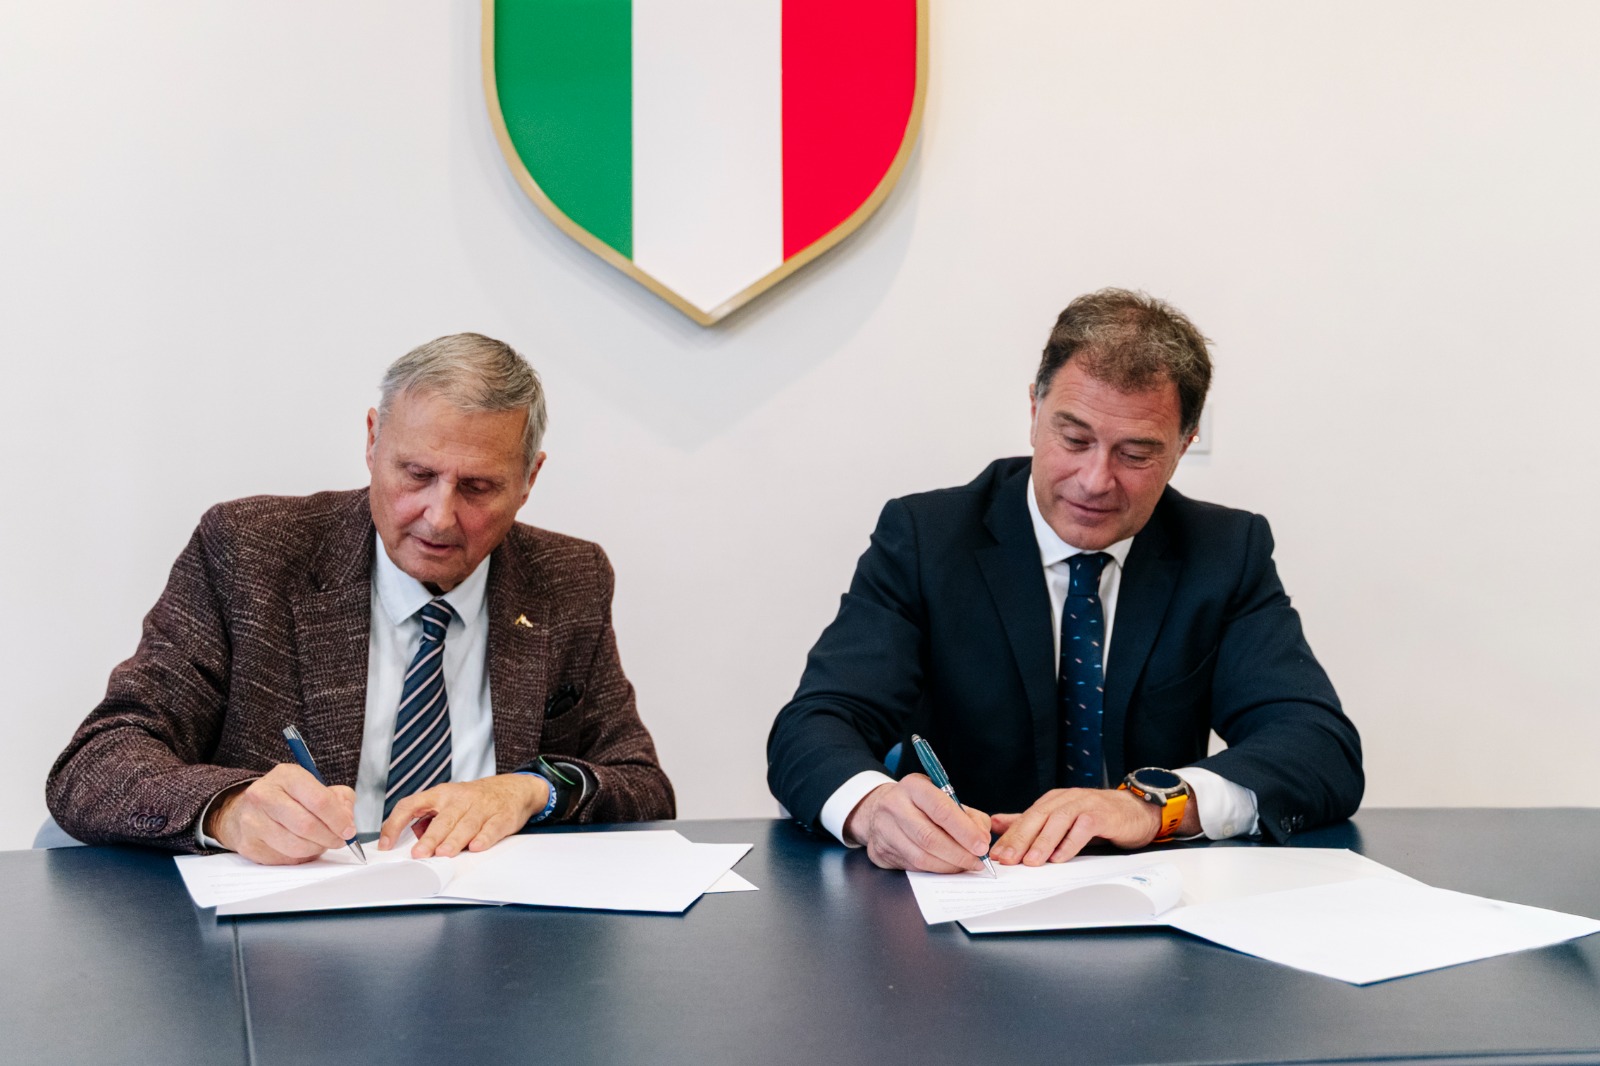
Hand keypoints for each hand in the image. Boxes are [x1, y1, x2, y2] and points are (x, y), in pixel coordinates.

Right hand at [206, 764, 356, 865]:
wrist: (248, 809)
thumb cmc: (289, 797)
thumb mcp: (317, 786)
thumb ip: (340, 799)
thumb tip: (347, 821)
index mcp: (286, 776)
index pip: (319, 800)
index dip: (338, 819)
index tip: (349, 831)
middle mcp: (264, 796)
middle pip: (307, 826)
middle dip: (329, 837)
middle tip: (339, 840)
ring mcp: (253, 821)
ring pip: (296, 846)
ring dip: (316, 848)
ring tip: (321, 842)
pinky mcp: (249, 844)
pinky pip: (284, 858)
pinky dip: (301, 857)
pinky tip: (302, 846)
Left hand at [378, 774, 548, 857]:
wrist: (513, 789)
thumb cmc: (474, 800)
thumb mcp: (448, 801)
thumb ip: (430, 819)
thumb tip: (412, 841)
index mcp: (440, 794)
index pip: (411, 805)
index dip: (395, 824)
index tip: (386, 844)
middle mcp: (460, 798)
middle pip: (443, 819)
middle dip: (430, 838)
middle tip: (419, 854)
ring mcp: (482, 807)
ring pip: (466, 824)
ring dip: (454, 839)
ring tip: (444, 853)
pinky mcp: (501, 816)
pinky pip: (492, 827)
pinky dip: (484, 837)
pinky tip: (476, 846)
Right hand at [842, 775, 991, 873]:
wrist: (878, 809)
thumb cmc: (918, 803)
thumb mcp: (943, 796)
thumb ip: (968, 814)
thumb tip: (983, 838)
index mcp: (913, 786)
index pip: (941, 810)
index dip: (965, 831)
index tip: (982, 845)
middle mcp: (894, 806)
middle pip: (930, 837)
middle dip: (959, 853)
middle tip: (978, 861)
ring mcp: (884, 830)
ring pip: (921, 856)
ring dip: (949, 865)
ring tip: (966, 865)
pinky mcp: (881, 851)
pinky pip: (913, 867)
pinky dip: (935, 869)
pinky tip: (947, 866)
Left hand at [989, 788, 1162, 865]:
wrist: (1134, 811)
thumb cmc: (1096, 816)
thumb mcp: (1060, 818)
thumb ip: (1029, 821)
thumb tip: (996, 823)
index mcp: (1053, 801)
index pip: (1026, 818)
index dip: (1009, 836)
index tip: (995, 854)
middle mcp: (1066, 799)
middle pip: (1038, 817)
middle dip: (1020, 838)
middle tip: (1007, 859)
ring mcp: (1084, 805)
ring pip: (1059, 821)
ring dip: (1043, 842)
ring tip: (1030, 861)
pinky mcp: (1102, 815)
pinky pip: (1084, 828)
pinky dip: (1070, 843)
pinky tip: (1060, 858)